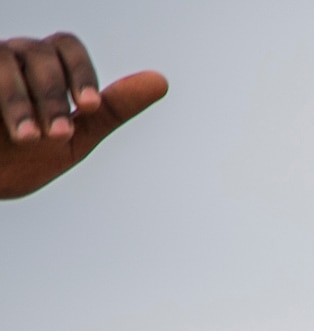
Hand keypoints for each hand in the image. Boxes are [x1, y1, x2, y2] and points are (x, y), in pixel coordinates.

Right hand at [0, 35, 165, 200]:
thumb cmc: (23, 161)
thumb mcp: (73, 139)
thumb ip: (111, 110)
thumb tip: (161, 80)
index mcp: (42, 68)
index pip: (66, 49)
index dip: (80, 74)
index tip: (89, 107)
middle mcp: (12, 57)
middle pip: (41, 54)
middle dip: (54, 96)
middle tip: (58, 136)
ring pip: (7, 60)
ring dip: (21, 100)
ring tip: (27, 138)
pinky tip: (4, 125)